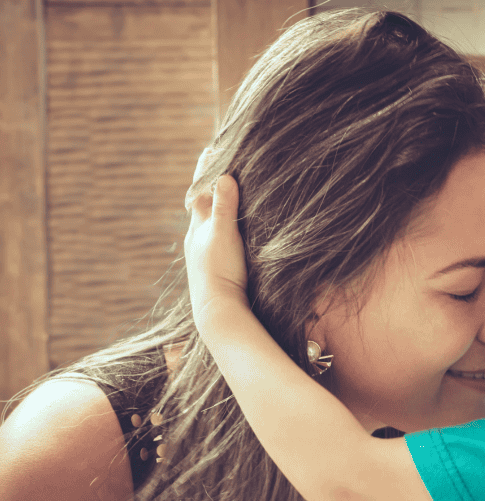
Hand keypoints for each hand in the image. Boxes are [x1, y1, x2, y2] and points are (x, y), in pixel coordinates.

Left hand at [184, 174, 249, 336]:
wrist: (218, 310)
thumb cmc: (221, 271)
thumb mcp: (224, 234)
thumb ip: (225, 206)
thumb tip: (224, 176)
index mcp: (198, 226)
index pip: (200, 190)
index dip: (206, 171)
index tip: (211, 151)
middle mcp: (197, 238)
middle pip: (202, 206)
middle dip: (211, 189)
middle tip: (221, 172)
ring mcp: (204, 254)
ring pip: (209, 225)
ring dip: (218, 210)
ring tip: (229, 199)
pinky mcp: (214, 268)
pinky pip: (216, 240)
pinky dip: (223, 229)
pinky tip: (231, 235)